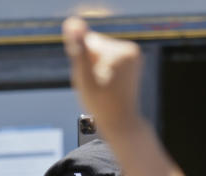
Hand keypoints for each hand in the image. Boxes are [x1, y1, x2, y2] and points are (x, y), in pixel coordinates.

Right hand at [62, 17, 143, 135]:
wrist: (121, 123)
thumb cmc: (101, 105)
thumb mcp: (85, 79)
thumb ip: (79, 51)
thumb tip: (72, 23)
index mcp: (121, 52)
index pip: (87, 44)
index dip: (83, 64)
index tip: (95, 83)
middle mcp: (130, 49)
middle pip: (94, 46)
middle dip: (89, 65)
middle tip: (97, 88)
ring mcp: (132, 54)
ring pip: (99, 53)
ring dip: (94, 69)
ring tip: (102, 88)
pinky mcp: (131, 60)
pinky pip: (106, 58)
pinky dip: (101, 70)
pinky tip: (107, 85)